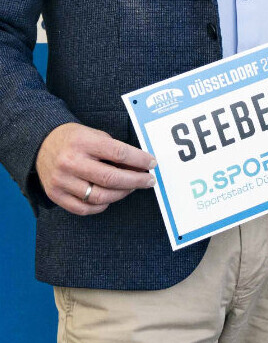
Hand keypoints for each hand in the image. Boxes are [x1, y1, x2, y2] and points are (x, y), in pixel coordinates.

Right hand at [33, 122, 154, 215]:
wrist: (41, 144)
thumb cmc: (74, 139)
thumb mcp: (94, 134)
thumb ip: (115, 149)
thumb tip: (140, 166)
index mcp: (82, 142)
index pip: (118, 153)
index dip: (140, 160)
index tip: (152, 163)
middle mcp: (70, 162)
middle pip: (111, 178)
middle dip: (136, 181)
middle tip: (149, 180)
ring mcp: (61, 180)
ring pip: (99, 196)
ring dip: (122, 194)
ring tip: (131, 187)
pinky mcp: (55, 194)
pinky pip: (83, 208)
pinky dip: (101, 206)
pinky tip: (110, 198)